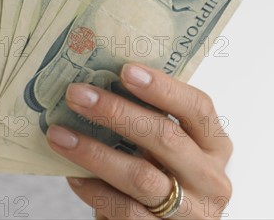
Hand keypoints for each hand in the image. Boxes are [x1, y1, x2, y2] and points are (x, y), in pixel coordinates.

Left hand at [46, 63, 232, 218]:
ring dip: (94, 152)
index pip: (197, 107)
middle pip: (164, 137)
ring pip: (141, 177)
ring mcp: (191, 212)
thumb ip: (145, 119)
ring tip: (60, 135)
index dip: (162, 87)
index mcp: (213, 144)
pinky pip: (125, 211)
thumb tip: (96, 83)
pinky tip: (72, 174)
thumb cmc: (160, 175)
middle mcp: (210, 178)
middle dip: (116, 113)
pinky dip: (94, 189)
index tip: (125, 69)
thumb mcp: (164, 147)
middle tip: (76, 95)